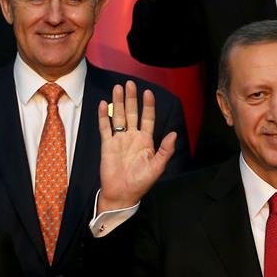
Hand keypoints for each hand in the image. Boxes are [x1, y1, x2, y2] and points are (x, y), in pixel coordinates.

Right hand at [97, 81, 177, 212]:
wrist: (123, 193)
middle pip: (132, 113)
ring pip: (119, 116)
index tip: (148, 92)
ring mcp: (119, 139)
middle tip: (130, 83)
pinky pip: (105, 128)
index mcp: (146, 140)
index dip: (148, 106)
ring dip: (118, 102)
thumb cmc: (141, 181)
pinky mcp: (107, 145)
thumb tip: (174, 134)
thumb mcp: (157, 166)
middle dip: (132, 98)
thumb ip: (165, 150)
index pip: (148, 118)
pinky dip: (104, 116)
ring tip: (118, 88)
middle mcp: (133, 136)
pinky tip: (103, 104)